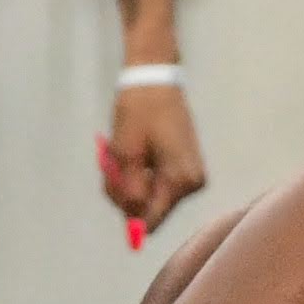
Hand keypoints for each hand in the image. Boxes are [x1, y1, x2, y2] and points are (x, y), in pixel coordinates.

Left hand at [97, 78, 206, 241]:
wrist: (155, 80)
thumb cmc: (138, 112)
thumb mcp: (125, 154)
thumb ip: (128, 192)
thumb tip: (132, 223)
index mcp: (180, 180)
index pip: (152, 219)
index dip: (128, 218)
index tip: (114, 193)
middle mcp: (192, 183)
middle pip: (150, 209)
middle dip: (125, 193)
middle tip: (111, 167)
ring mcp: (191, 177)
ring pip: (150, 197)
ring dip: (129, 183)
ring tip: (120, 156)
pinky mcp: (185, 169)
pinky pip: (157, 185)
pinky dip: (138, 175)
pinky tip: (133, 154)